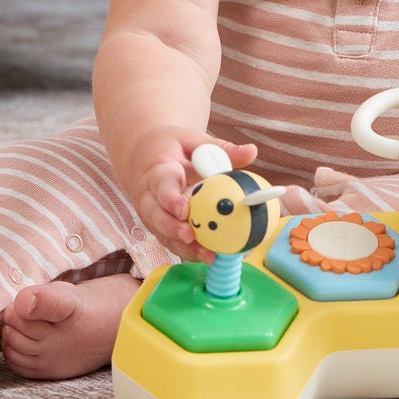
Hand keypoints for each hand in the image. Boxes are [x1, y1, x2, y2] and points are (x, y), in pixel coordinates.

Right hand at [126, 128, 259, 262]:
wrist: (147, 156)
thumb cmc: (174, 148)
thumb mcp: (195, 142)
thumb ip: (222, 149)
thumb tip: (251, 152)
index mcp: (158, 170)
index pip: (161, 185)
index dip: (169, 199)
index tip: (183, 210)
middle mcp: (149, 195)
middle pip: (155, 215)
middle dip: (171, 228)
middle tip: (191, 237)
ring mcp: (151, 213)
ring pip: (161, 233)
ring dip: (182, 246)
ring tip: (206, 255)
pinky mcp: (158, 225)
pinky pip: (170, 241)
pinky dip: (187, 250)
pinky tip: (208, 256)